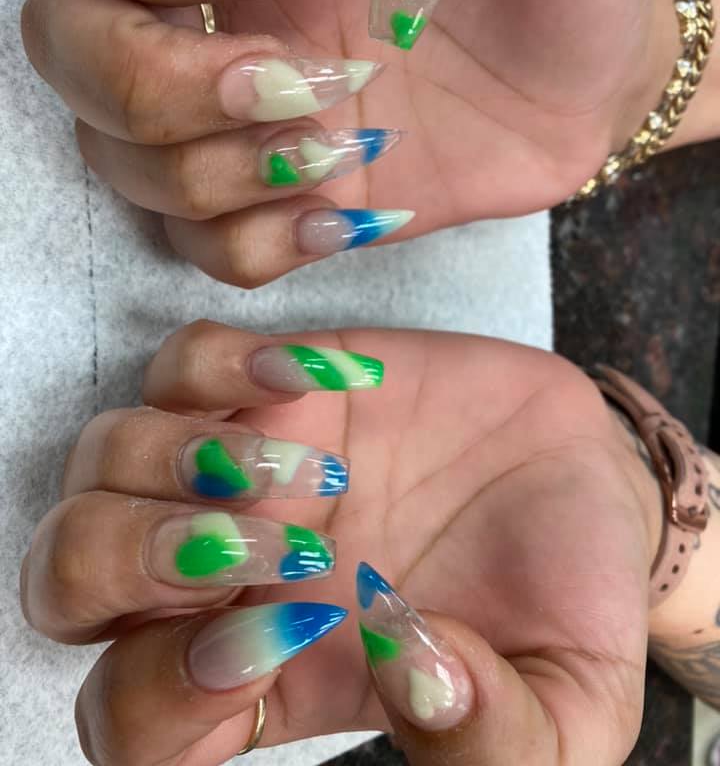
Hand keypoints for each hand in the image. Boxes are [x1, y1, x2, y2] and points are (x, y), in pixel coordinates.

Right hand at [21, 0, 660, 286]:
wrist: (591, 79)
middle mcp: (226, 15)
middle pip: (67, 40)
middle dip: (159, 83)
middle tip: (302, 87)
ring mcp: (242, 121)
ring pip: (120, 159)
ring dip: (224, 172)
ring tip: (348, 146)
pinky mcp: (279, 205)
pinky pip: (201, 250)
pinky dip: (262, 244)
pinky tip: (350, 211)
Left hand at [22, 323, 659, 764]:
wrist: (592, 480)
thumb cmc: (567, 605)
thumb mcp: (567, 710)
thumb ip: (494, 741)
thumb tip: (414, 675)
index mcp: (276, 677)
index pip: (132, 720)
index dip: (156, 697)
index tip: (270, 642)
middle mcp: (235, 574)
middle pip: (70, 576)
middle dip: (133, 556)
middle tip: (266, 543)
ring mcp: (248, 467)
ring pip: (102, 461)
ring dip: (174, 463)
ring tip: (314, 470)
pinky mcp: (281, 380)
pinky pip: (180, 363)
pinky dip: (214, 366)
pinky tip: (309, 386)